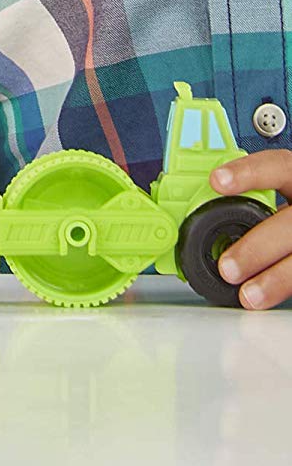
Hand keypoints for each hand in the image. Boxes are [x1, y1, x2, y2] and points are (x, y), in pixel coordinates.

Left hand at [210, 153, 291, 307]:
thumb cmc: (285, 204)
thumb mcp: (273, 189)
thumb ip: (242, 195)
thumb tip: (184, 207)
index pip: (277, 166)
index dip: (247, 173)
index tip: (216, 182)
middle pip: (290, 225)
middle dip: (258, 247)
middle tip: (228, 267)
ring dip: (274, 278)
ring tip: (247, 294)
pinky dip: (284, 288)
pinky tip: (266, 298)